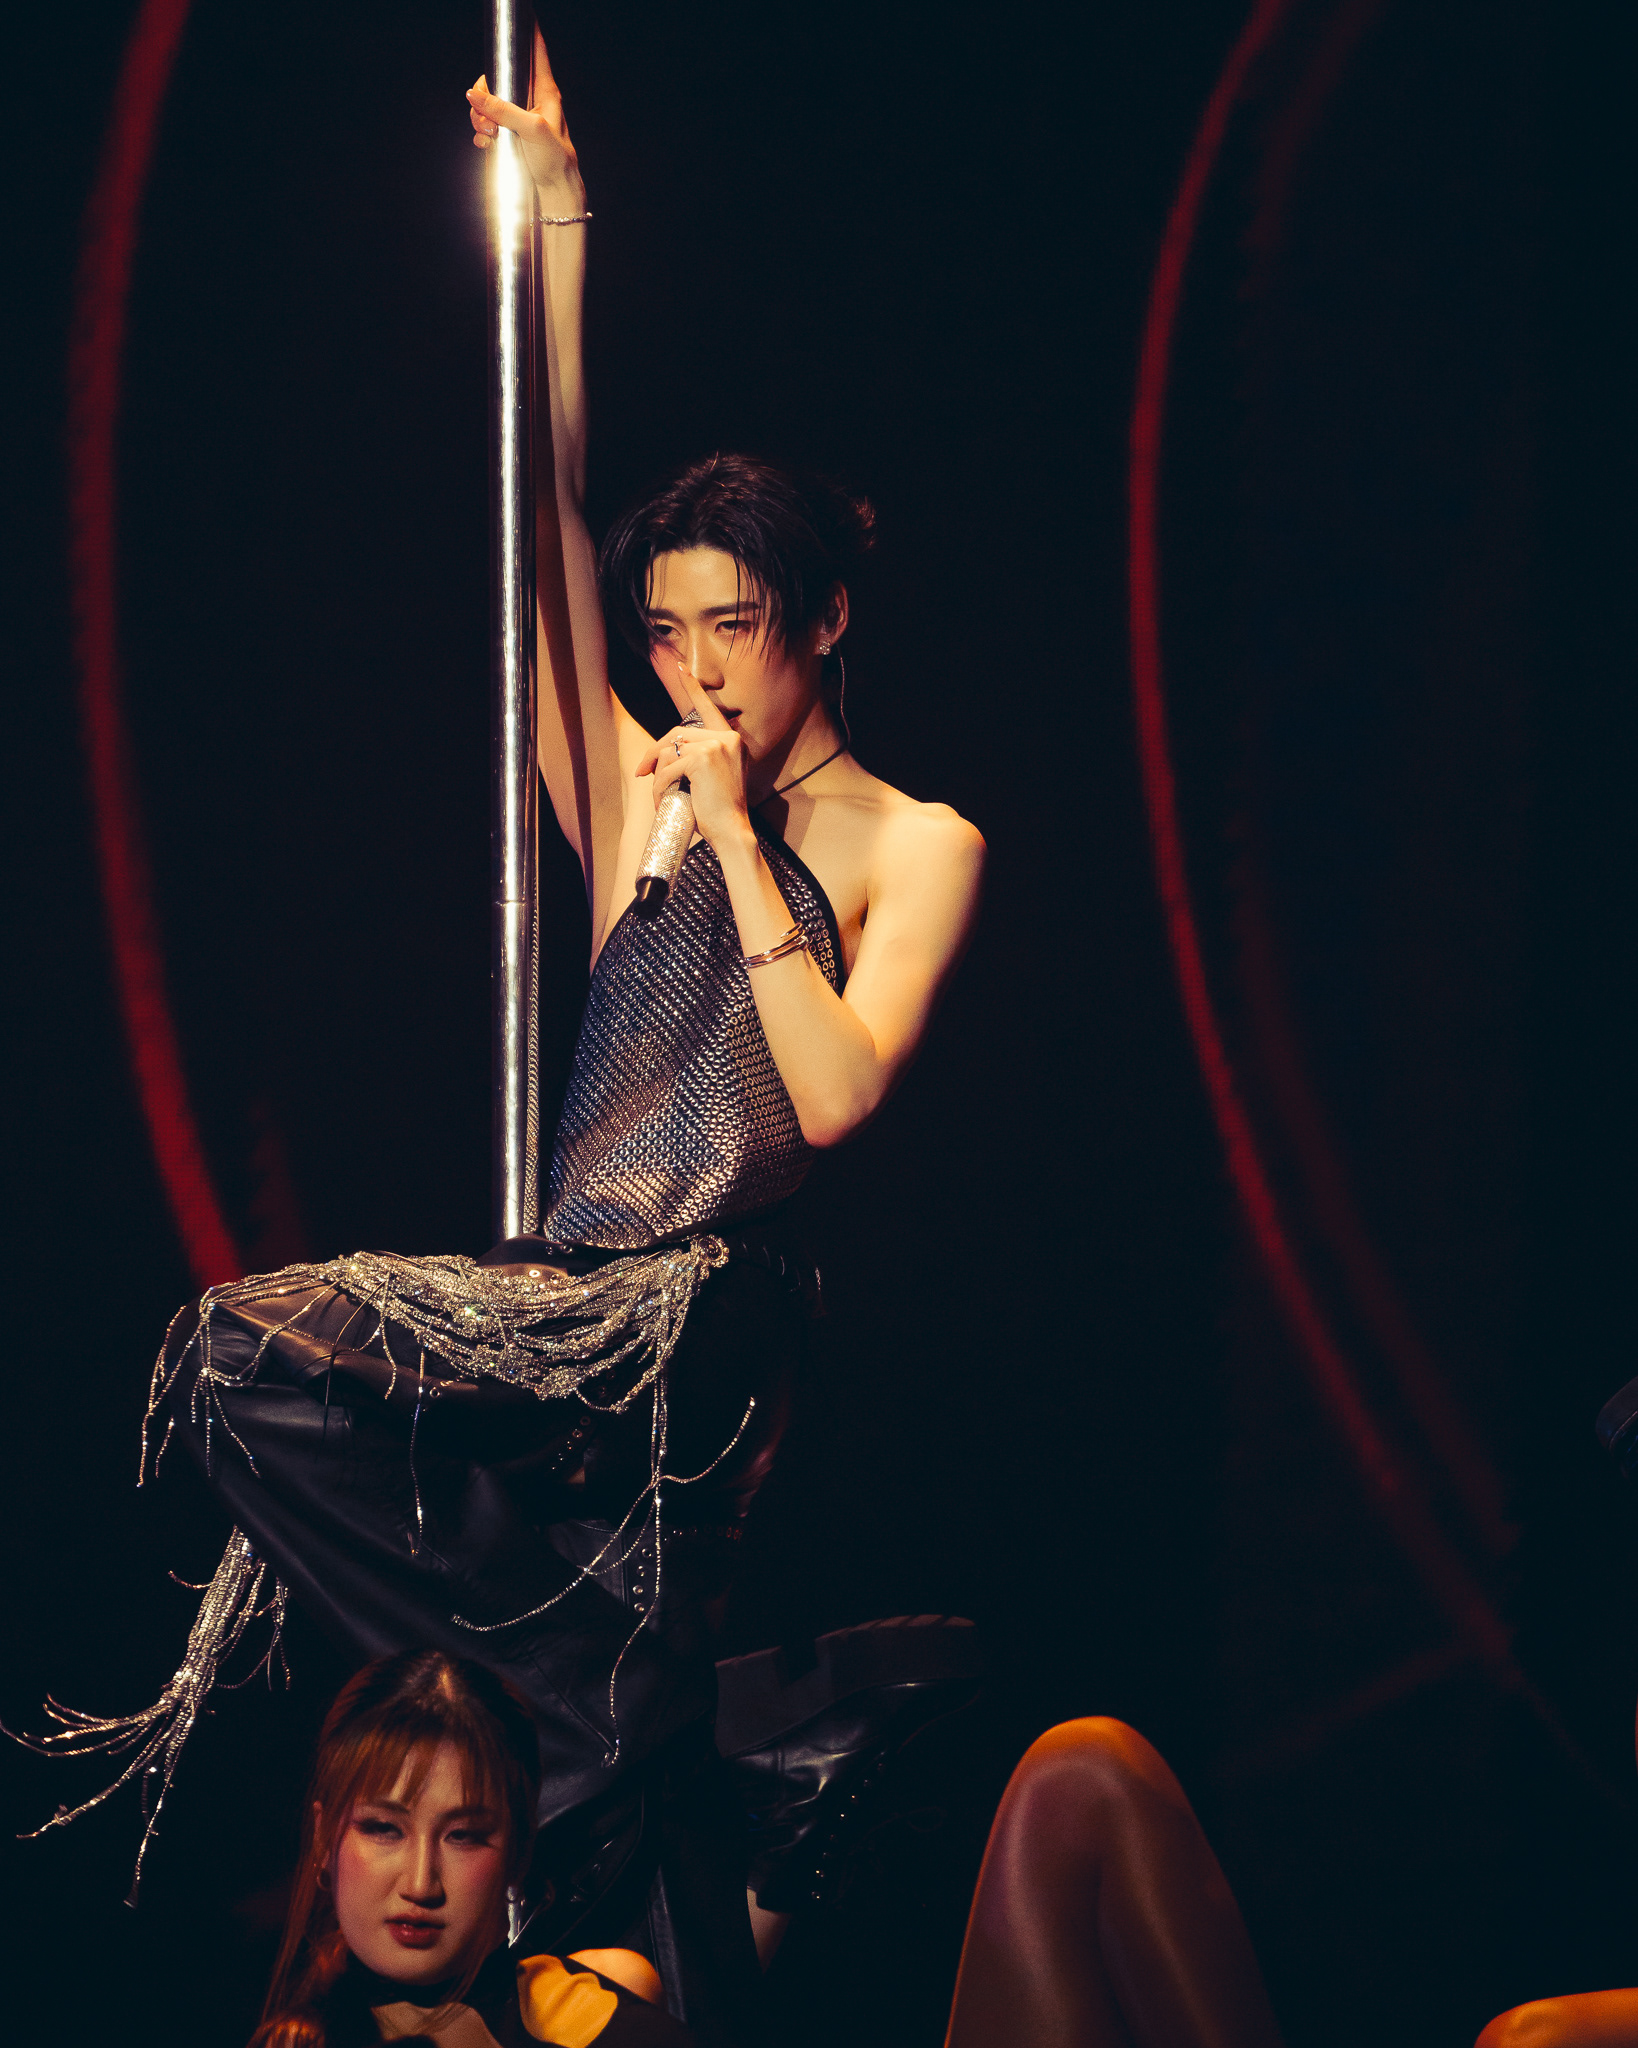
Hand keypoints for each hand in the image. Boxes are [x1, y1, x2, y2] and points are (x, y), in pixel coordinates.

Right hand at [467, 27, 582, 200]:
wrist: (554, 192)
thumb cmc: (555, 161)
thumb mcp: (532, 131)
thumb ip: (503, 111)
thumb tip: (474, 95)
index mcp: (545, 91)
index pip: (536, 52)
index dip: (529, 31)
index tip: (525, 12)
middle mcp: (530, 100)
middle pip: (499, 77)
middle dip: (485, 94)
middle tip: (487, 118)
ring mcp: (518, 117)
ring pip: (488, 103)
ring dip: (480, 117)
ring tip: (489, 136)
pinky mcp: (509, 134)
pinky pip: (486, 124)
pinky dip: (482, 133)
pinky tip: (488, 145)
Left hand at [637, 672, 754, 853]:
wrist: (732, 832)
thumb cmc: (720, 811)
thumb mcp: (714, 777)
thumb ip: (699, 758)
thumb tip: (667, 751)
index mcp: (732, 740)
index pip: (708, 708)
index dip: (692, 687)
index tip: (681, 668)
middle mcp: (727, 738)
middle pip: (678, 733)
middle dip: (655, 752)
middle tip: (642, 771)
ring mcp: (716, 746)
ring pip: (670, 751)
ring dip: (656, 774)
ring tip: (658, 794)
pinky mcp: (703, 759)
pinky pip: (669, 768)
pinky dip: (659, 786)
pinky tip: (662, 801)